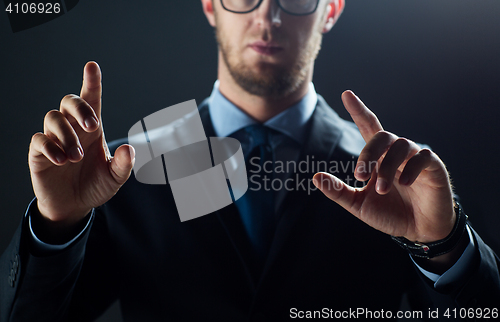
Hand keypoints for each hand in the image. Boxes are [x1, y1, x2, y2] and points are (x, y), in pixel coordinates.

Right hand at [28, 62, 134, 237]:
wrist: (74, 206)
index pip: (91, 99)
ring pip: (53, 118)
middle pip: (69, 102)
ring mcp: (54, 139)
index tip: (92, 66)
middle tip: (92, 127)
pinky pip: (39, 140)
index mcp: (92, 129)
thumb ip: (123, 165)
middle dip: (80, 109)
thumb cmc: (95, 186)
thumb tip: (129, 148)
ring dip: (67, 135)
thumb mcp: (115, 178)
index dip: (91, 82)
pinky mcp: (39, 153)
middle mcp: (73, 129)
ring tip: (76, 157)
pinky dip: (51, 147)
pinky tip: (62, 160)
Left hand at [313, 91, 454, 244]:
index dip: (358, 110)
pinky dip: (411, 169)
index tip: (346, 94)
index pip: (368, 127)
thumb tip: (315, 177)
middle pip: (382, 135)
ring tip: (380, 190)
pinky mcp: (434, 166)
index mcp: (378, 157)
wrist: (419, 231)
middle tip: (359, 176)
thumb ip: (338, 191)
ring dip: (387, 167)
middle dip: (368, 154)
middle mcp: (396, 152)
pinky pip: (423, 157)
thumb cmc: (390, 214)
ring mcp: (416, 157)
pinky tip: (404, 184)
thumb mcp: (359, 205)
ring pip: (401, 145)